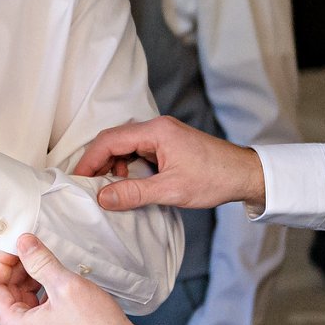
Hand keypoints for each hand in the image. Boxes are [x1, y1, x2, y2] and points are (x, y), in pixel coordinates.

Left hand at [0, 233, 146, 324]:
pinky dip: (41, 289)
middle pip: (5, 293)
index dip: (0, 263)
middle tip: (30, 249)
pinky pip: (36, 307)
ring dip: (29, 277)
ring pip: (21, 299)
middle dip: (15, 268)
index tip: (14, 248)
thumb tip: (24, 244)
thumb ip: (40, 261)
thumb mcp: (65, 286)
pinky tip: (55, 277)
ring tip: (44, 261)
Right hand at [74, 117, 265, 212]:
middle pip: (114, 140)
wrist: (245, 174)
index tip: (78, 179)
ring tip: (111, 188)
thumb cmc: (214, 178)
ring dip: (114, 166)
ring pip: (125, 146)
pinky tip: (129, 183)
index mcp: (155, 131)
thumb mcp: (170, 190)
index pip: (109, 140)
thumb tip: (103, 197)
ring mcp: (163, 134)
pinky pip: (138, 151)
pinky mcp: (168, 144)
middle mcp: (156, 127)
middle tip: (88, 186)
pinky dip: (128, 166)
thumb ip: (134, 193)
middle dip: (99, 162)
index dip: (89, 160)